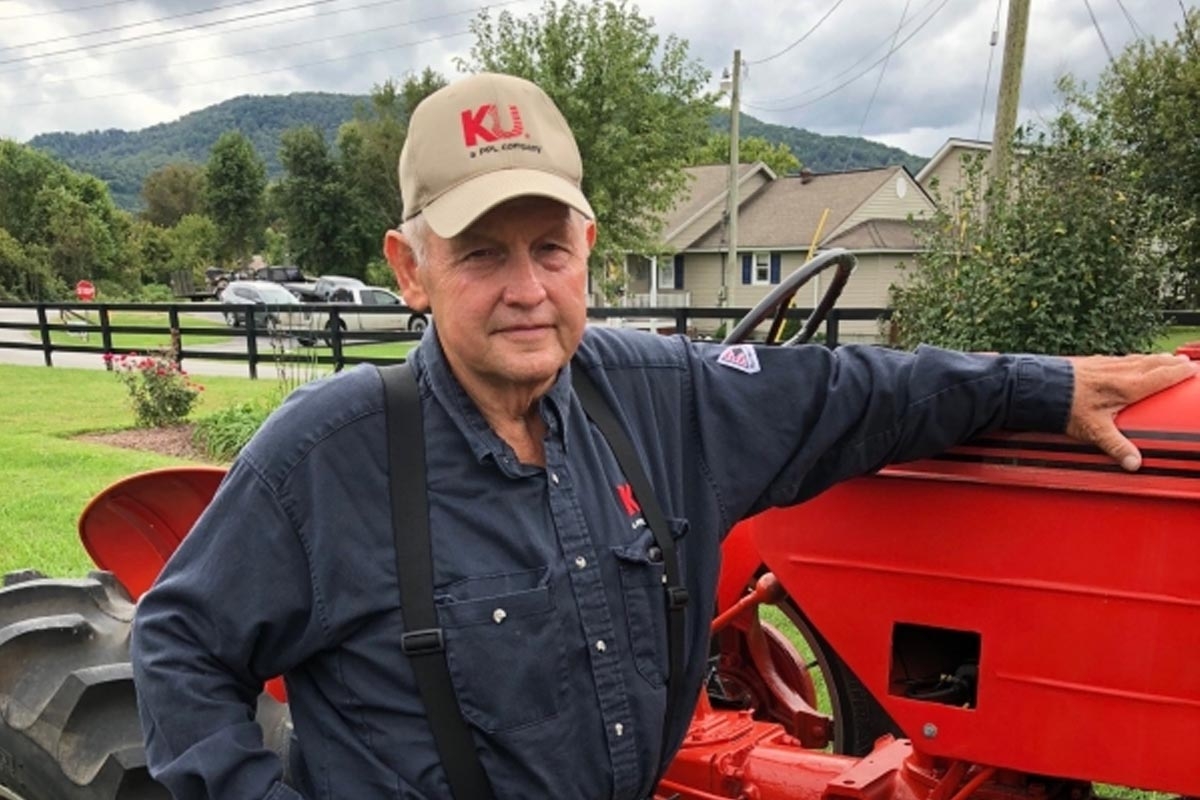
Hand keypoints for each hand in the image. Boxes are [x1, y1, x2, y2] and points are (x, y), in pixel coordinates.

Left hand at [1065, 353, 1197, 470]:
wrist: (1039, 387)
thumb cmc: (1065, 406)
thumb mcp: (1094, 430)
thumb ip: (1116, 446)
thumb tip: (1134, 463)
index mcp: (1126, 386)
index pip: (1160, 377)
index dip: (1178, 373)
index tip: (1193, 370)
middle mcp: (1118, 371)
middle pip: (1152, 364)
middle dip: (1170, 363)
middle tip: (1185, 363)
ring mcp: (1104, 364)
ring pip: (1136, 359)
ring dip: (1153, 359)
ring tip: (1165, 360)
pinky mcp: (1091, 362)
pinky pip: (1119, 359)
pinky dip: (1132, 359)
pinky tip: (1129, 361)